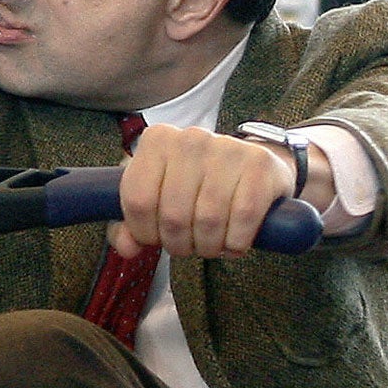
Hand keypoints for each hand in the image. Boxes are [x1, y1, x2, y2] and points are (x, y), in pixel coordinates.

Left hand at [115, 123, 307, 259]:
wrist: (254, 169)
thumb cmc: (197, 186)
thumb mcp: (158, 198)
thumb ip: (131, 225)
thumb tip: (126, 248)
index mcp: (157, 141)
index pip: (138, 200)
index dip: (144, 232)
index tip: (155, 238)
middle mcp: (191, 139)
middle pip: (173, 215)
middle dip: (178, 244)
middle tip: (187, 246)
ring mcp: (227, 148)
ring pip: (208, 220)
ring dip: (208, 246)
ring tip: (211, 244)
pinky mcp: (260, 164)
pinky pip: (243, 219)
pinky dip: (236, 242)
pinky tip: (235, 240)